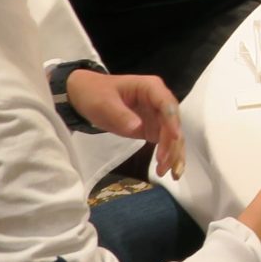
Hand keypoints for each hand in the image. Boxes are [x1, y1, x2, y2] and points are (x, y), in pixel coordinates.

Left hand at [64, 69, 185, 179]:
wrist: (86, 95)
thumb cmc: (96, 94)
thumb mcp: (104, 103)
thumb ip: (120, 115)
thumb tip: (137, 127)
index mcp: (150, 88)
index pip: (166, 104)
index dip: (172, 120)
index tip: (174, 138)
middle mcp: (159, 101)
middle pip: (173, 123)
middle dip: (172, 144)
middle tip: (163, 164)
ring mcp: (158, 116)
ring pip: (173, 136)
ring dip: (173, 154)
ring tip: (168, 174)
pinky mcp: (153, 128)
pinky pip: (165, 143)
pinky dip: (169, 156)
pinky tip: (169, 171)